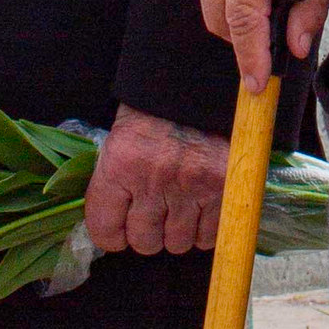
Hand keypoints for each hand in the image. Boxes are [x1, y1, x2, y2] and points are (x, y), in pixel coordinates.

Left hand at [83, 104, 229, 256]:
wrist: (196, 85)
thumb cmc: (153, 114)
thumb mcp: (120, 142)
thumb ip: (114, 185)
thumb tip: (113, 226)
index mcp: (120, 166)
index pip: (105, 229)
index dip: (111, 235)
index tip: (119, 232)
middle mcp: (153, 180)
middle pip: (145, 242)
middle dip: (147, 234)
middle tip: (153, 215)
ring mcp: (190, 186)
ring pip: (178, 243)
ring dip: (177, 232)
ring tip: (179, 209)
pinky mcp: (223, 188)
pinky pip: (209, 234)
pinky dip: (204, 229)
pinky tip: (200, 208)